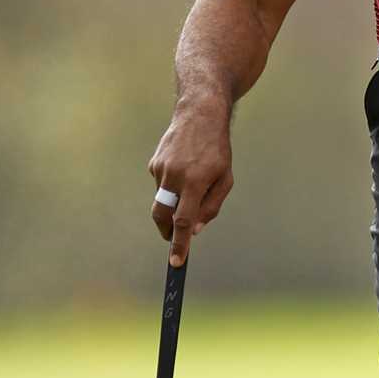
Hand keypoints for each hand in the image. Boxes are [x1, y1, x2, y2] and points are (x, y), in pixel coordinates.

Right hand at [147, 102, 233, 265]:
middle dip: (167, 232)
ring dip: (174, 203)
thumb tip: (194, 230)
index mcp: (195, 181)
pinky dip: (171, 187)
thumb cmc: (218, 150)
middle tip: (174, 239)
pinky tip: (183, 169)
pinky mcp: (153, 164)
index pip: (183, 220)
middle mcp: (174, 176)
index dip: (179, 244)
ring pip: (163, 200)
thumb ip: (211, 207)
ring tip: (191, 184)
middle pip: (163, 216)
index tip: (176, 262)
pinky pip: (161, 185)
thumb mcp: (225, 179)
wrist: (199, 115)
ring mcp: (161, 169)